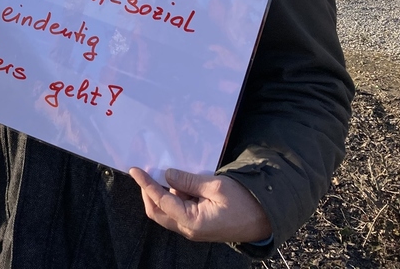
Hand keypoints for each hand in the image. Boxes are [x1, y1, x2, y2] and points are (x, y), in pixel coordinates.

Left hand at [128, 167, 271, 243]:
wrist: (264, 219)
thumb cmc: (243, 202)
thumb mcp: (215, 186)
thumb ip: (188, 182)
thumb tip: (167, 175)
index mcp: (191, 222)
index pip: (160, 201)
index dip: (146, 184)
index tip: (135, 170)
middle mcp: (188, 229)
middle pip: (157, 211)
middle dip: (148, 192)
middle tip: (146, 172)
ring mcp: (192, 229)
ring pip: (166, 212)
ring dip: (161, 194)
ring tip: (165, 174)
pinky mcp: (198, 225)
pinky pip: (178, 211)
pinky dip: (173, 197)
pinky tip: (179, 184)